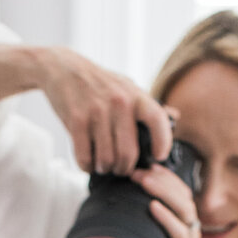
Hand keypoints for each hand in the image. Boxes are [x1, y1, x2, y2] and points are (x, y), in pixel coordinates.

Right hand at [35, 45, 173, 173]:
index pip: (157, 120)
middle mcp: (119, 102)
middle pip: (128, 154)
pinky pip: (85, 158)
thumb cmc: (98, 83)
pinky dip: (87, 166)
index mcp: (135, 95)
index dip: (162, 143)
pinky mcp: (76, 121)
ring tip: (102, 163)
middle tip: (120, 168)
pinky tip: (88, 160)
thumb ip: (148, 106)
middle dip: (124, 168)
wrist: (63, 68)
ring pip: (106, 160)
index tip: (158, 157)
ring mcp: (97, 112)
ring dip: (104, 168)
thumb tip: (175, 118)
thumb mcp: (126, 87)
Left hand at [132, 163, 201, 237]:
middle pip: (184, 195)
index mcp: (183, 227)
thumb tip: (117, 205)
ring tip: (145, 182)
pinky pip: (180, 234)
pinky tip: (153, 207)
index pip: (180, 192)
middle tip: (140, 171)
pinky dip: (167, 218)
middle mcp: (191, 233)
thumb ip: (139, 227)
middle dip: (162, 179)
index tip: (144, 166)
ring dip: (164, 192)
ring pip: (185, 209)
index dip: (165, 177)